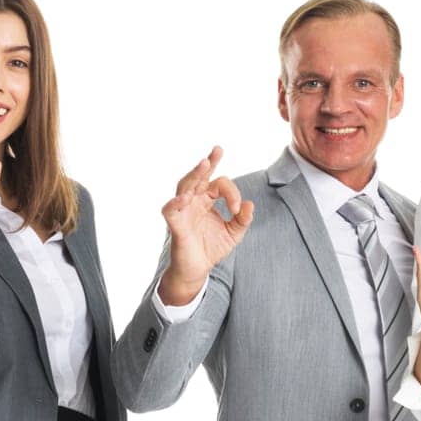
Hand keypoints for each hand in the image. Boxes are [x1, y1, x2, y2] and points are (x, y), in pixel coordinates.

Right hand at [157, 147, 253, 304]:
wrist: (197, 270)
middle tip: (217, 150)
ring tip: (204, 164)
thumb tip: (250, 205)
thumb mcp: (233, 233)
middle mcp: (193, 201)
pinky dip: (175, 203)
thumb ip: (243, 220)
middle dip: (208, 164)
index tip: (238, 209)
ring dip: (194, 175)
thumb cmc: (211, 248)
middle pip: (199, 177)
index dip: (232, 194)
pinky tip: (185, 198)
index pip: (220, 184)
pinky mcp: (175, 225)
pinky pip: (170, 210)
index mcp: (207, 199)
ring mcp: (183, 211)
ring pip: (184, 186)